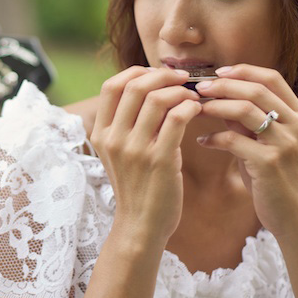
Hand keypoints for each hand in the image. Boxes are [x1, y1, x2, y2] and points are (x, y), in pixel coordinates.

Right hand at [90, 66, 202, 246]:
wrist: (141, 225)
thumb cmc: (136, 185)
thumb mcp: (119, 152)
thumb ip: (128, 123)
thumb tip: (151, 87)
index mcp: (101, 133)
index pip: (111, 86)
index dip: (136, 72)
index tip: (157, 75)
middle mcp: (114, 139)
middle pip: (135, 86)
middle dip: (162, 75)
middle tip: (182, 79)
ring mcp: (135, 150)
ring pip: (157, 99)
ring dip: (180, 90)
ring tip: (192, 96)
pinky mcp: (159, 160)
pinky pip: (176, 119)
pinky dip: (189, 107)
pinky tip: (196, 110)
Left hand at [194, 64, 297, 238]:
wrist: (293, 219)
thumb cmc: (273, 178)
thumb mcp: (265, 143)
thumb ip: (248, 120)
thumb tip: (220, 97)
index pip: (272, 78)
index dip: (243, 71)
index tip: (217, 73)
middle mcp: (297, 126)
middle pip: (256, 89)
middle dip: (223, 85)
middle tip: (198, 88)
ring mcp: (285, 144)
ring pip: (244, 110)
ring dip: (214, 107)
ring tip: (195, 110)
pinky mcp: (270, 163)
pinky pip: (233, 140)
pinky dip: (213, 138)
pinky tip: (202, 141)